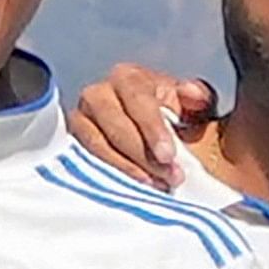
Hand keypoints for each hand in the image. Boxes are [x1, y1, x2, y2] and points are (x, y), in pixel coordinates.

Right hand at [65, 62, 214, 185]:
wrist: (143, 133)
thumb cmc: (166, 116)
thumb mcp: (185, 103)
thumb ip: (196, 97)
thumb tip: (195, 95)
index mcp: (127, 78)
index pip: (138, 99)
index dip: (153, 128)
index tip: (169, 155)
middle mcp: (97, 94)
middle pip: (116, 126)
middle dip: (144, 155)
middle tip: (170, 178)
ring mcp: (80, 120)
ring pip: (97, 146)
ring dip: (127, 169)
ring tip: (154, 187)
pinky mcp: (71, 144)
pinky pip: (84, 162)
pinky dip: (108, 177)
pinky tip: (129, 191)